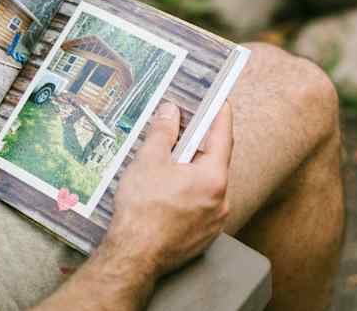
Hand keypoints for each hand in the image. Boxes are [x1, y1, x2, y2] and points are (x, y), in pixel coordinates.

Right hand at [100, 101, 233, 280]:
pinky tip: (168, 190)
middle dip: (198, 143)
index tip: (219, 100)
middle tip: (184, 126)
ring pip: (206, 185)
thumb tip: (170, 112)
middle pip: (214, 161)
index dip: (219, 114)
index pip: (222, 136)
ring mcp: (214, 221)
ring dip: (192, 170)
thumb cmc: (142, 212)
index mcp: (213, 178)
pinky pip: (201, 205)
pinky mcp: (203, 235)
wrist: (134, 257)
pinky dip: (189, 192)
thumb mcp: (149, 161)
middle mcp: (221, 200)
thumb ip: (163, 132)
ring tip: (168, 161)